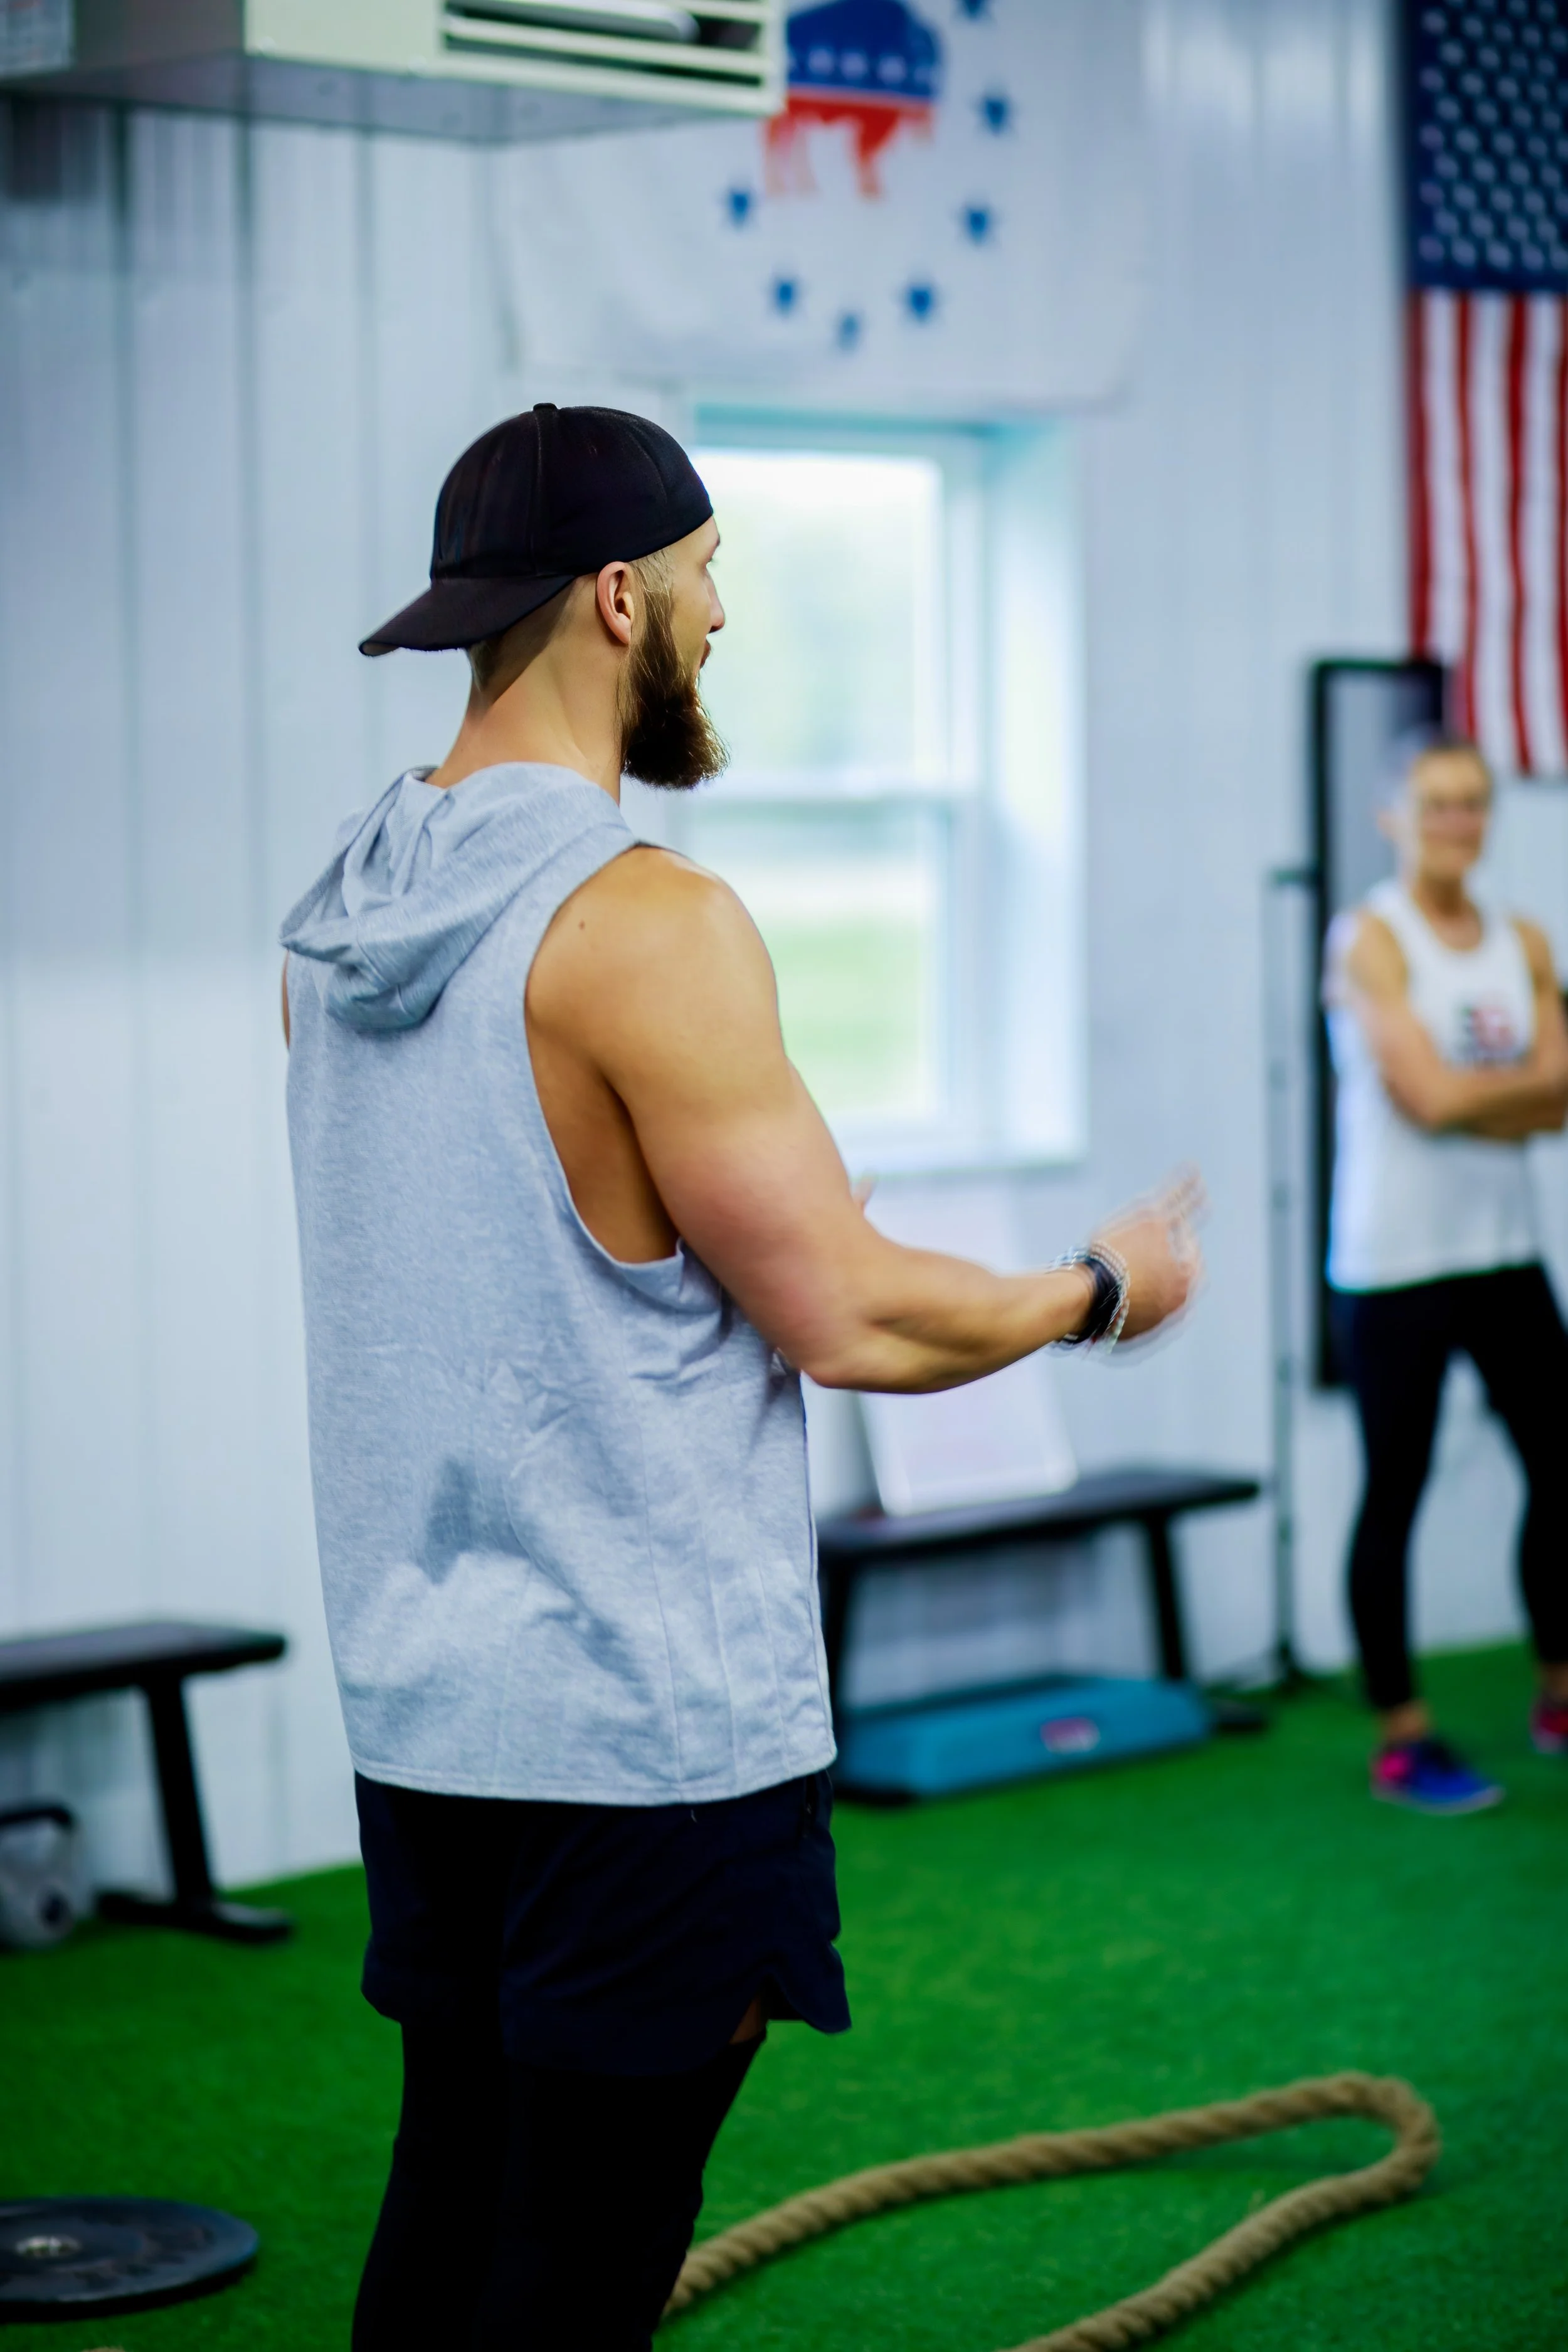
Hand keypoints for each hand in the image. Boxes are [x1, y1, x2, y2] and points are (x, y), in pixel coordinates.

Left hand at [1090, 1169, 1204, 1342]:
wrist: (1091, 1298)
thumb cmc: (1100, 1319)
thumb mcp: (1126, 1332)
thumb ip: (1144, 1321)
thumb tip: (1147, 1318)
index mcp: (1180, 1301)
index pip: (1190, 1279)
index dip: (1180, 1271)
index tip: (1171, 1263)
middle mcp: (1183, 1271)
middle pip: (1188, 1251)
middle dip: (1183, 1242)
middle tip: (1176, 1231)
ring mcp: (1169, 1243)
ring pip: (1184, 1219)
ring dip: (1192, 1203)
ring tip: (1199, 1191)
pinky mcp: (1154, 1222)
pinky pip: (1174, 1198)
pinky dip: (1183, 1184)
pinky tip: (1191, 1170)